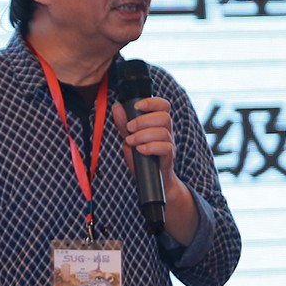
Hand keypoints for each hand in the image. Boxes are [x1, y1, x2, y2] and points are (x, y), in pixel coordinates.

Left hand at [111, 98, 197, 243]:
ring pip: (164, 131)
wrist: (151, 183)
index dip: (152, 102)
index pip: (163, 105)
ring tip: (131, 142)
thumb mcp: (129, 139)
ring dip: (143, 135)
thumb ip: (123, 124)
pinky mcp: (168, 158)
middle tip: (129, 129)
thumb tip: (116, 106)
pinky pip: (165, 148)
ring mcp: (169, 145)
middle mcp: (166, 132)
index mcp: (158, 124)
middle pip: (164, 117)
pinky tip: (140, 150)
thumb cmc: (141, 159)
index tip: (137, 106)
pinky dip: (151, 147)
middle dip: (143, 120)